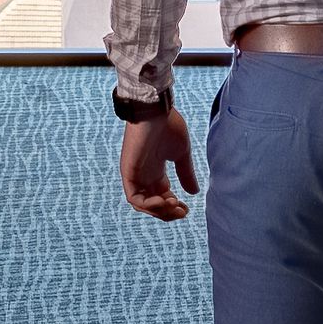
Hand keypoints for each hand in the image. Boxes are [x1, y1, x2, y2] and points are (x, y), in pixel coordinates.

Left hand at [121, 107, 199, 221]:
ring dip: (159, 211)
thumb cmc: (168, 126)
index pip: (161, 198)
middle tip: (182, 212)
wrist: (156, 110)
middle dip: (168, 213)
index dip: (173, 207)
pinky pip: (134, 198)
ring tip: (174, 205)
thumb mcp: (181, 154)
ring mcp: (135, 174)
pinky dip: (148, 205)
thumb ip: (186, 173)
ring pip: (142, 205)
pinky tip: (163, 200)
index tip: (186, 209)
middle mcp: (144, 176)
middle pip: (152, 205)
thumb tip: (194, 192)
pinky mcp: (128, 172)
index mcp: (155, 172)